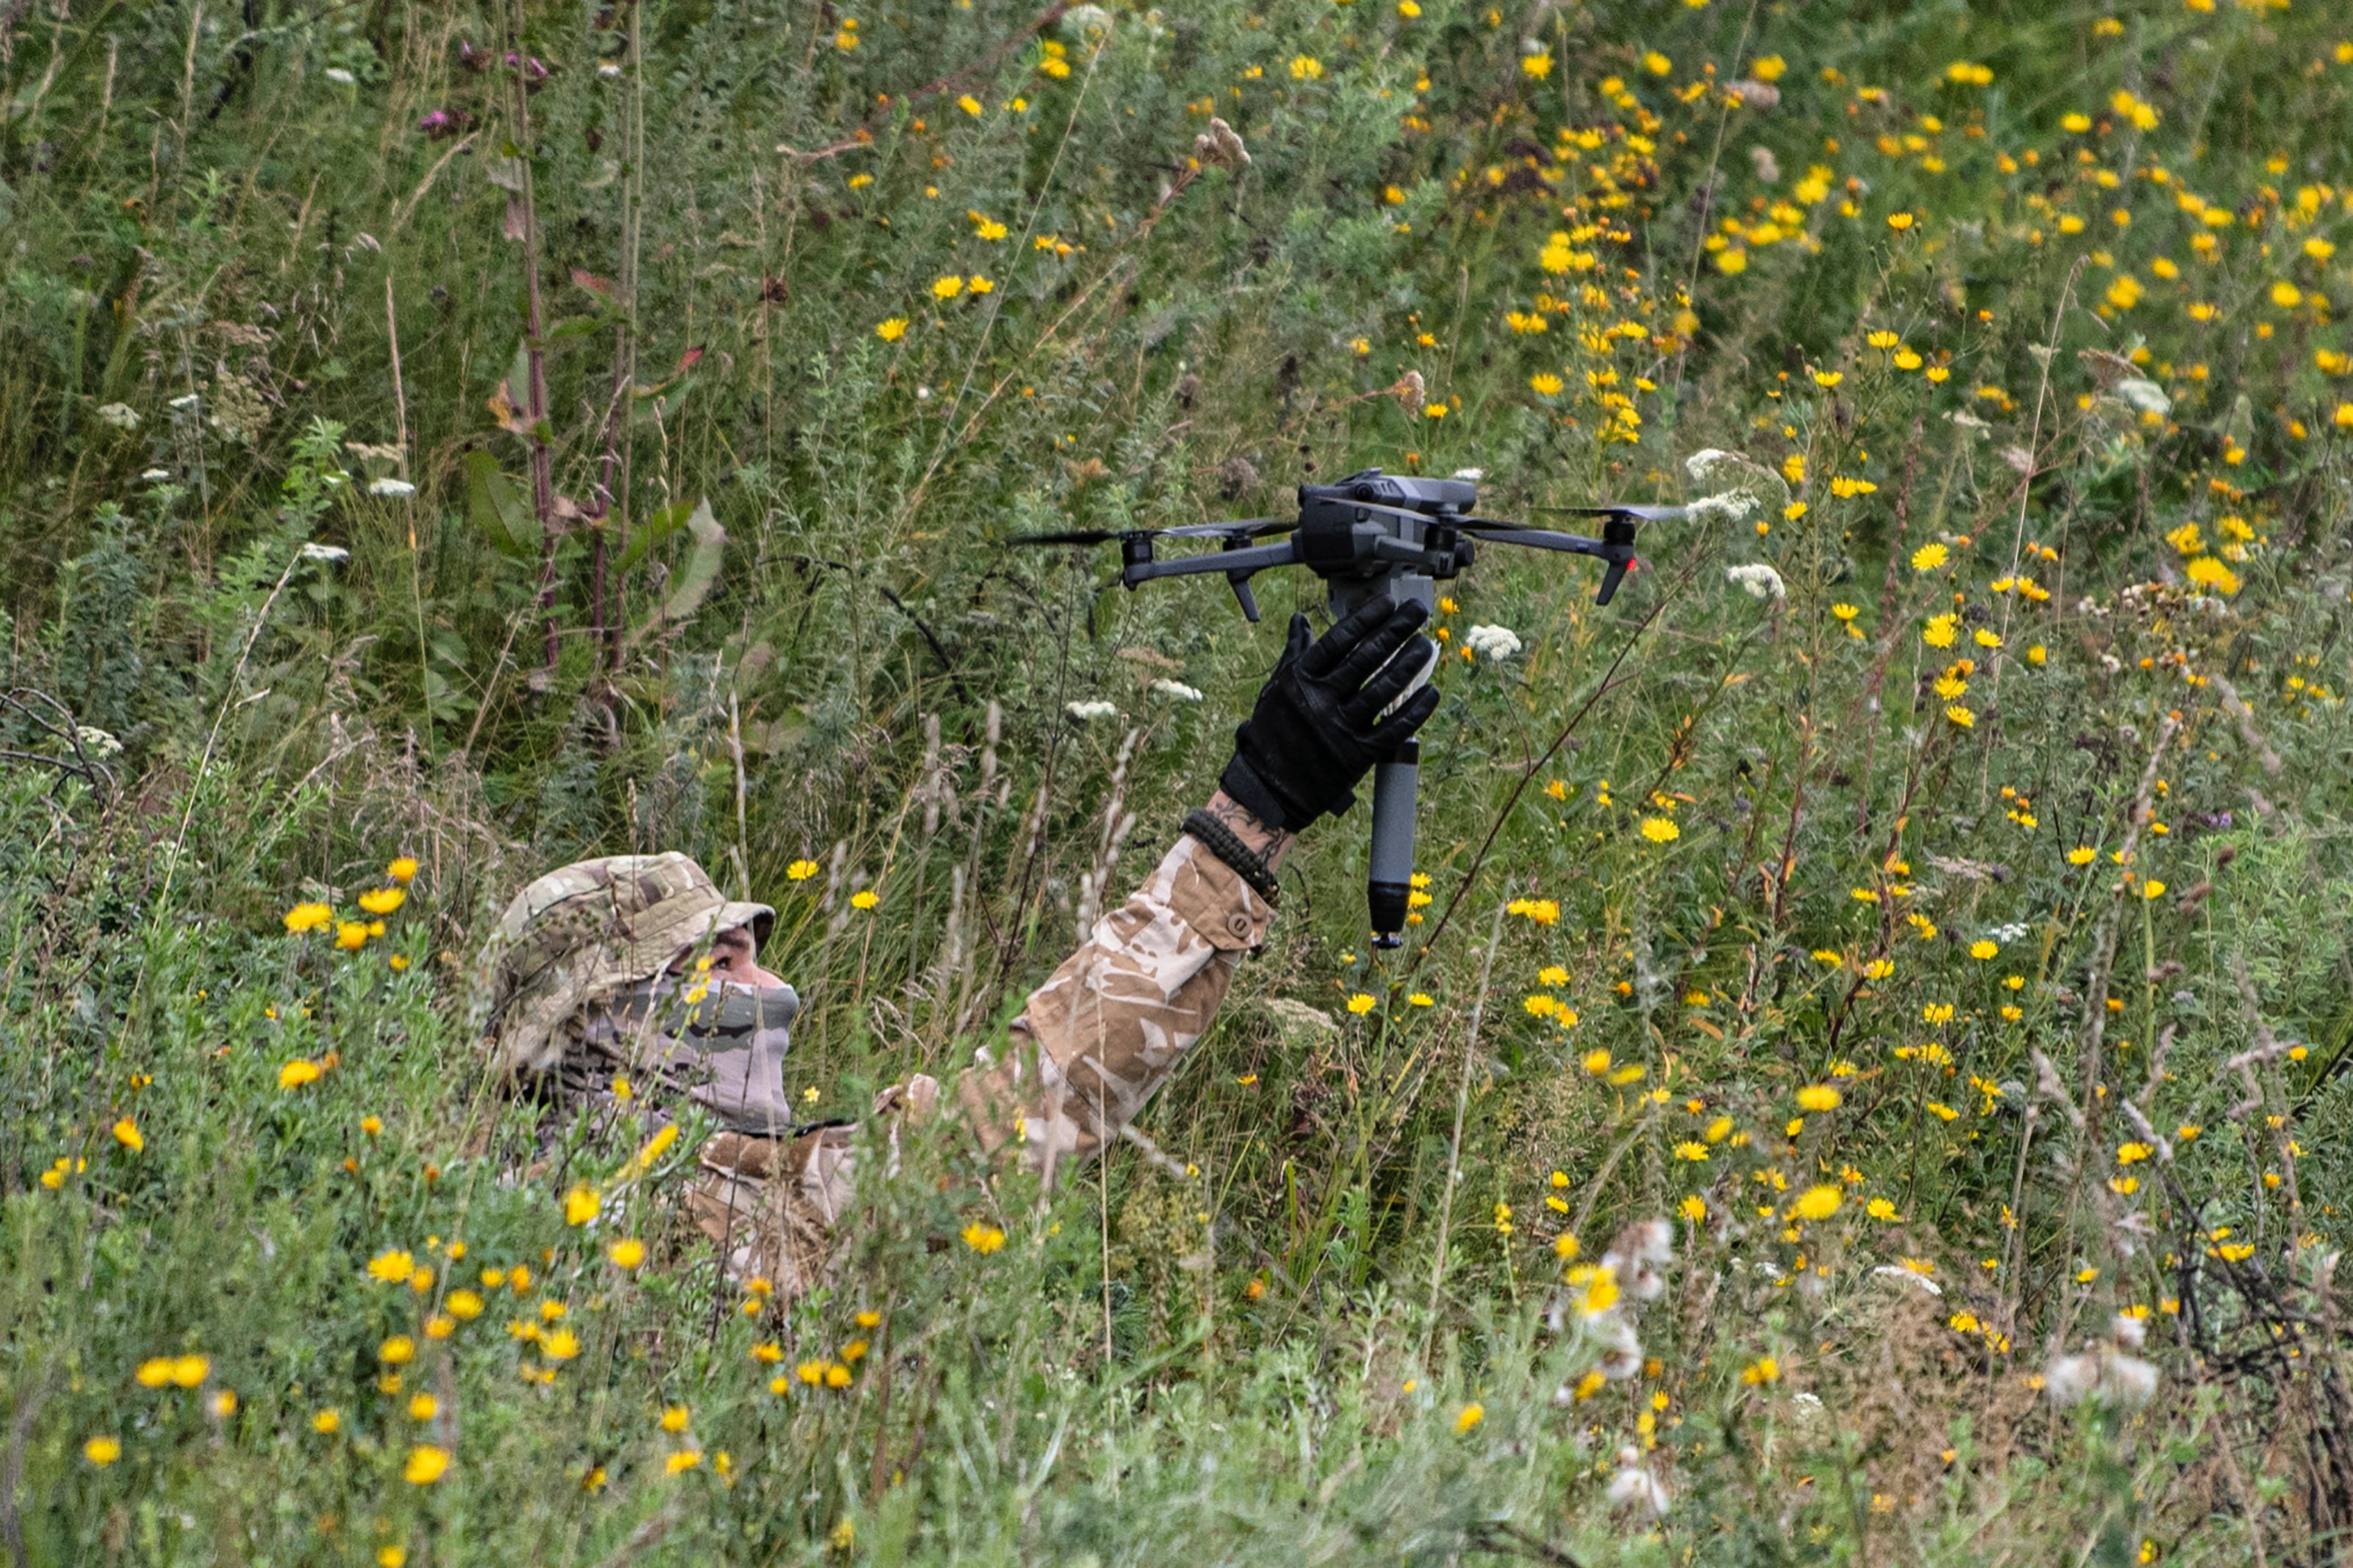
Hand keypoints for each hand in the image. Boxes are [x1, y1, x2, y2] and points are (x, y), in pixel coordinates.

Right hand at [1218, 600, 1440, 831]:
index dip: (1367, 619)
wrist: (1267, 788)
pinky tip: (1430, 692)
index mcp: (1300, 679)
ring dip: (1410, 664)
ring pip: (1384, 689)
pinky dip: (1415, 710)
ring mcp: (1339, 728)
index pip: (1339, 641)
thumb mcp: (1277, 688)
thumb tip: (1298, 620)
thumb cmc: (1272, 733)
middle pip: (1366, 658)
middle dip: (1396, 630)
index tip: (1388, 604)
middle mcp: (1320, 700)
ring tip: (1426, 645)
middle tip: (1418, 612)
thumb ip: (1294, 653)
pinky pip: (1393, 728)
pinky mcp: (1356, 756)